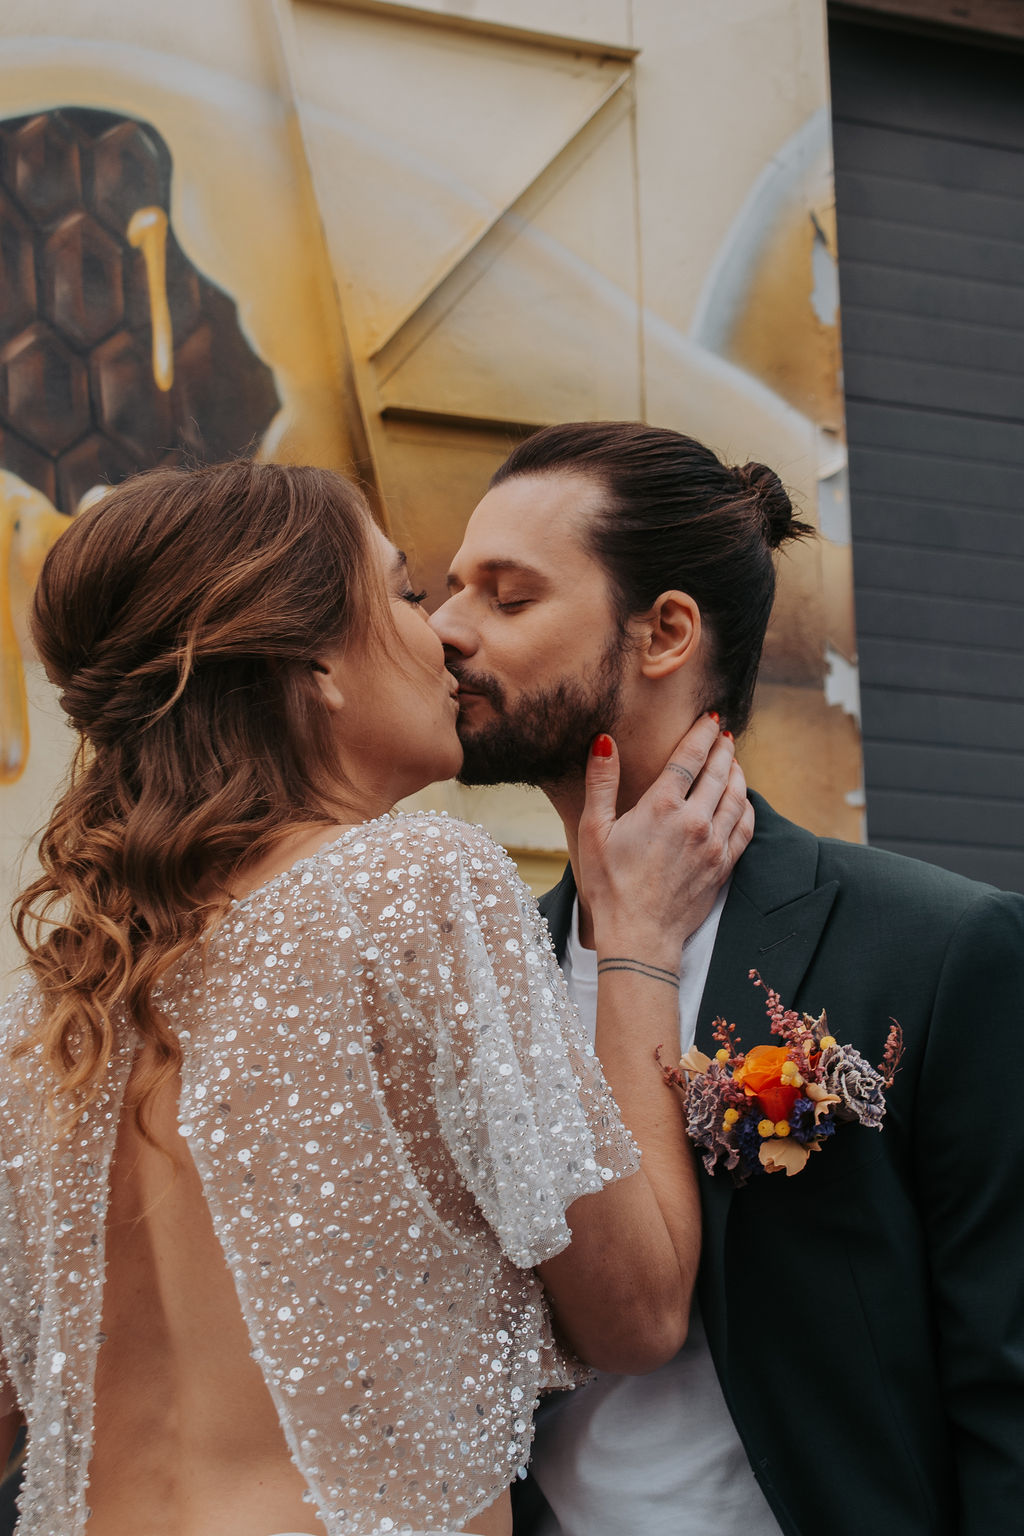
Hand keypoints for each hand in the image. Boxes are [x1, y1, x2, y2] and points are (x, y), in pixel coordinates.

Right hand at [578, 714, 752, 965]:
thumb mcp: (593, 830)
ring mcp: (713, 844)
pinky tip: (742, 800)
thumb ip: (601, 782)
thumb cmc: (609, 884)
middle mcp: (694, 821)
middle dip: (723, 749)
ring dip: (737, 774)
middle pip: (718, 772)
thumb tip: (604, 741)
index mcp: (661, 807)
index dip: (702, 733)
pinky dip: (746, 807)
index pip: (690, 757)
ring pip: (736, 797)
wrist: (639, 935)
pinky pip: (745, 827)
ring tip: (733, 761)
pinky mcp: (724, 865)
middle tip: (725, 734)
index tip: (711, 718)